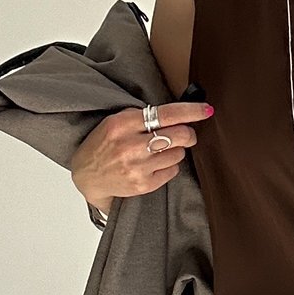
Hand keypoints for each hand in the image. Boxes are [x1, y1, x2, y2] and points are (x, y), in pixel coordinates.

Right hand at [70, 100, 212, 205]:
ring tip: (158, 152)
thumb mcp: (116, 122)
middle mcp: (131, 145)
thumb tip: (179, 115)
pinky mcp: (143, 184)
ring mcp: (138, 167)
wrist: (87, 175)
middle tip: (186, 134)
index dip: (191, 111)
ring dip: (175, 151)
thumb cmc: (104, 145)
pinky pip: (172, 171)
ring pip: (178, 154)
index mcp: (124, 123)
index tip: (206, 110)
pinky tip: (153, 165)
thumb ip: (142, 117)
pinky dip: (169, 167)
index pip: (166, 113)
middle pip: (179, 135)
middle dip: (188, 134)